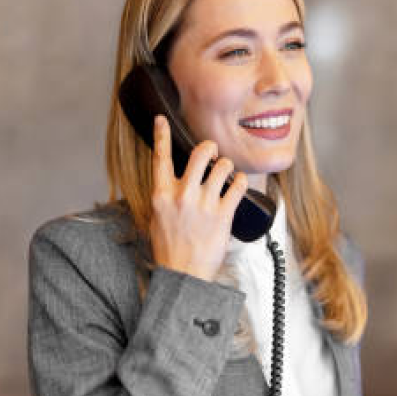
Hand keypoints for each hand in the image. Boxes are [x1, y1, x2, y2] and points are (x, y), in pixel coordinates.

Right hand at [149, 115, 247, 281]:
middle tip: (212, 152)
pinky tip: (237, 183)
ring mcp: (203, 204)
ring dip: (227, 166)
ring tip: (226, 174)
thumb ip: (164, 197)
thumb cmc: (170, 250)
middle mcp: (182, 195)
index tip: (162, 120)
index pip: (160, 158)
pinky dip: (240, 181)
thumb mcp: (157, 219)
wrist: (183, 275)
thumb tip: (171, 181)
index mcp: (161, 195)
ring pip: (222, 166)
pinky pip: (237, 185)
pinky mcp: (223, 215)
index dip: (161, 135)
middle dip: (209, 148)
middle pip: (199, 153)